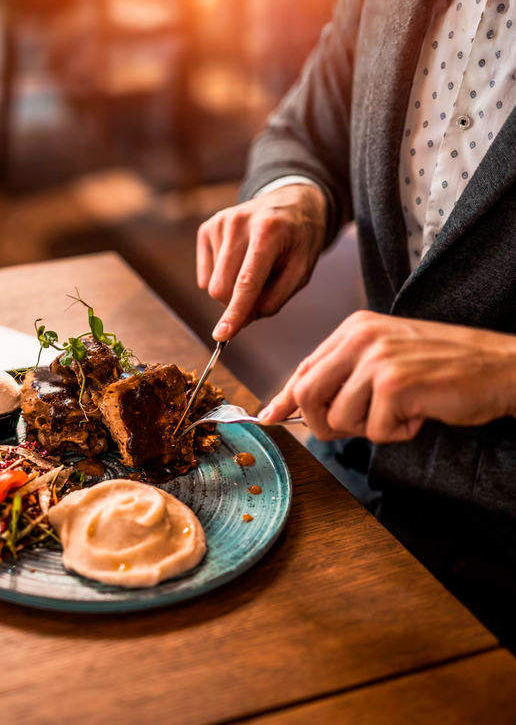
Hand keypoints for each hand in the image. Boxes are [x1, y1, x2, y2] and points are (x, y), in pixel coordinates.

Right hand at [197, 184, 327, 340]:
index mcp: (268, 232)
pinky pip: (205, 275)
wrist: (291, 201)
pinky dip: (221, 277)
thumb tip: (242, 320)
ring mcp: (219, 223)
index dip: (235, 312)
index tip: (222, 336)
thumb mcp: (302, 269)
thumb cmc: (299, 238)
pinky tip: (239, 260)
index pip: (246, 282)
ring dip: (231, 288)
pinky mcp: (206, 228)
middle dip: (236, 303)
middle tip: (259, 293)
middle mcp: (238, 223)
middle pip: (220, 288)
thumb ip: (275, 298)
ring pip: (210, 284)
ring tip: (254, 268)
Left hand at [259, 311, 515, 442]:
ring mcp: (377, 359)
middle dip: (322, 423)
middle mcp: (360, 338)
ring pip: (339, 417)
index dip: (285, 397)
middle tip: (354, 428)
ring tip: (401, 412)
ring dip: (369, 429)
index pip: (305, 367)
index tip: (269, 416)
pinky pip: (373, 430)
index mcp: (355, 328)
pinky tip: (419, 415)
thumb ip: (346, 375)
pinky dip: (396, 433)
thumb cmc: (447, 367)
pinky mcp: (394, 384)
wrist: (503, 367)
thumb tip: (297, 404)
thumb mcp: (388, 358)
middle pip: (307, 393)